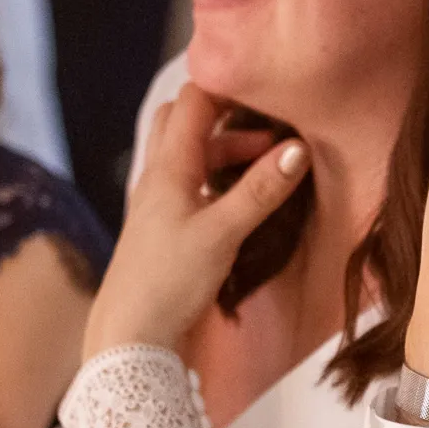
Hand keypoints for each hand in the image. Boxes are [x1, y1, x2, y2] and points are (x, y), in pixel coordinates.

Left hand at [83, 84, 310, 356]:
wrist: (129, 340)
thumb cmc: (168, 282)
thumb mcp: (222, 233)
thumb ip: (260, 190)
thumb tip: (298, 148)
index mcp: (167, 167)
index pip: (193, 101)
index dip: (227, 87)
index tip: (268, 88)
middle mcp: (158, 178)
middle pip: (185, 123)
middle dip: (226, 117)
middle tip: (269, 126)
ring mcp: (159, 204)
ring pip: (192, 157)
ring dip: (227, 153)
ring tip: (270, 166)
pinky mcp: (166, 231)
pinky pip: (193, 188)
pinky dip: (220, 182)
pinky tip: (244, 201)